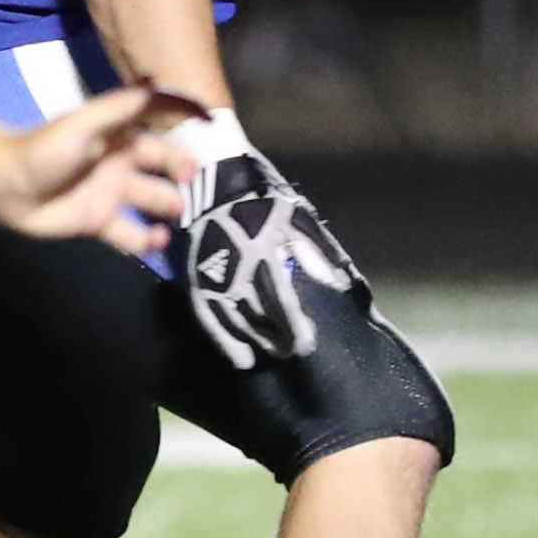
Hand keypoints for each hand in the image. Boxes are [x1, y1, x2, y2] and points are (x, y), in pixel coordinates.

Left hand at [0, 86, 194, 256]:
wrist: (6, 186)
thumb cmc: (45, 149)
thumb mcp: (83, 124)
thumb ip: (118, 107)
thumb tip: (154, 83)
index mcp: (119, 138)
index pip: (158, 132)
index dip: (183, 133)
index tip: (210, 135)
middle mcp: (120, 165)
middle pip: (162, 169)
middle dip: (182, 174)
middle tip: (195, 182)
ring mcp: (110, 196)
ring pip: (151, 203)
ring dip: (168, 208)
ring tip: (181, 214)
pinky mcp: (98, 224)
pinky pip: (129, 235)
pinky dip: (146, 241)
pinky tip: (157, 241)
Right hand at [180, 150, 366, 368]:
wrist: (213, 179)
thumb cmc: (263, 199)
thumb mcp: (297, 216)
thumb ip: (317, 249)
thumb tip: (340, 282)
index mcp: (263, 250)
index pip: (279, 297)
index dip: (292, 324)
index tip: (305, 345)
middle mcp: (236, 266)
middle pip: (257, 313)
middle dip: (274, 337)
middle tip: (289, 353)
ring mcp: (213, 272)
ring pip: (233, 319)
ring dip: (252, 341)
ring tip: (268, 355)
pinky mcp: (196, 277)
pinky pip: (208, 315)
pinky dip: (223, 340)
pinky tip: (240, 358)